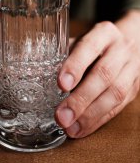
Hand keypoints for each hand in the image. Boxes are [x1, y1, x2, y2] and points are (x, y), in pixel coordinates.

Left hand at [55, 18, 139, 137]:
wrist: (129, 44)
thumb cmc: (94, 44)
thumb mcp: (79, 40)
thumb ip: (62, 53)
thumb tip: (33, 72)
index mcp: (104, 33)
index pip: (89, 47)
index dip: (75, 66)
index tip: (61, 84)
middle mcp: (120, 49)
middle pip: (104, 75)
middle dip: (81, 98)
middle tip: (61, 115)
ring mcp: (131, 69)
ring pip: (114, 94)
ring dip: (90, 114)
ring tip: (70, 127)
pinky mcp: (134, 89)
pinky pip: (118, 107)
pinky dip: (98, 120)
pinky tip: (82, 129)